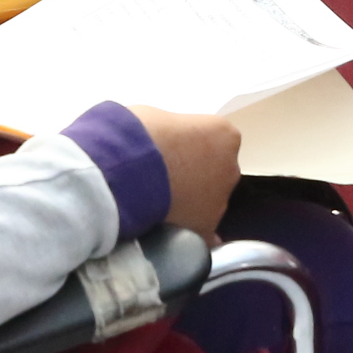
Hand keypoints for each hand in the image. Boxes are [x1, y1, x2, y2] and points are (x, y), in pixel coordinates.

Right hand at [127, 105, 242, 239]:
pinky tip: (175, 232)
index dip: (192, 145)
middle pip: (217, 171)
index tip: (174, 149)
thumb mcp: (157, 118)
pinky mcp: (204, 229)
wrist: (122, 173)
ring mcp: (220, 201)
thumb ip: (173, 132)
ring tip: (160, 201)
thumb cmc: (137, 135)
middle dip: (196, 173)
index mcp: (224, 135)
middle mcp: (230, 168)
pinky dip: (192, 232)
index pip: (216, 140)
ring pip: (209, 202)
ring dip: (192, 201)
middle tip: (165, 175)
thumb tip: (163, 141)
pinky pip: (204, 234)